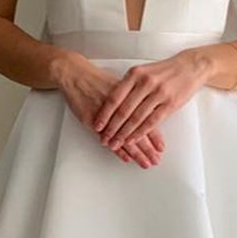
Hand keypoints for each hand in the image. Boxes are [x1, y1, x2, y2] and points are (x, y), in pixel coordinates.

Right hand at [53, 51, 165, 168]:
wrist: (75, 74)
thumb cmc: (97, 79)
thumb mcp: (120, 86)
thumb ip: (133, 101)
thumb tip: (147, 111)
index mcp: (130, 97)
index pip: (147, 120)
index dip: (155, 136)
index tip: (161, 148)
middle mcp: (121, 107)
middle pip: (139, 132)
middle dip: (148, 149)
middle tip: (156, 160)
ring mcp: (107, 115)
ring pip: (125, 137)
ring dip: (136, 153)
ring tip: (145, 163)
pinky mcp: (94, 121)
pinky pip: (110, 139)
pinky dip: (118, 149)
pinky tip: (126, 158)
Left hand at [92, 49, 210, 150]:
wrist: (190, 67)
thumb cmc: (165, 71)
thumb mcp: (143, 71)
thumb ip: (129, 84)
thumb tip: (112, 101)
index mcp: (135, 74)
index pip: (115, 97)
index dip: (104, 114)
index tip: (97, 125)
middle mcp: (145, 83)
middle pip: (123, 110)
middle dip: (112, 128)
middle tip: (104, 139)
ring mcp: (158, 93)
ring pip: (136, 118)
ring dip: (124, 134)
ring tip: (116, 143)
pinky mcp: (169, 104)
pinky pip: (151, 122)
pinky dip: (140, 133)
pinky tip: (133, 140)